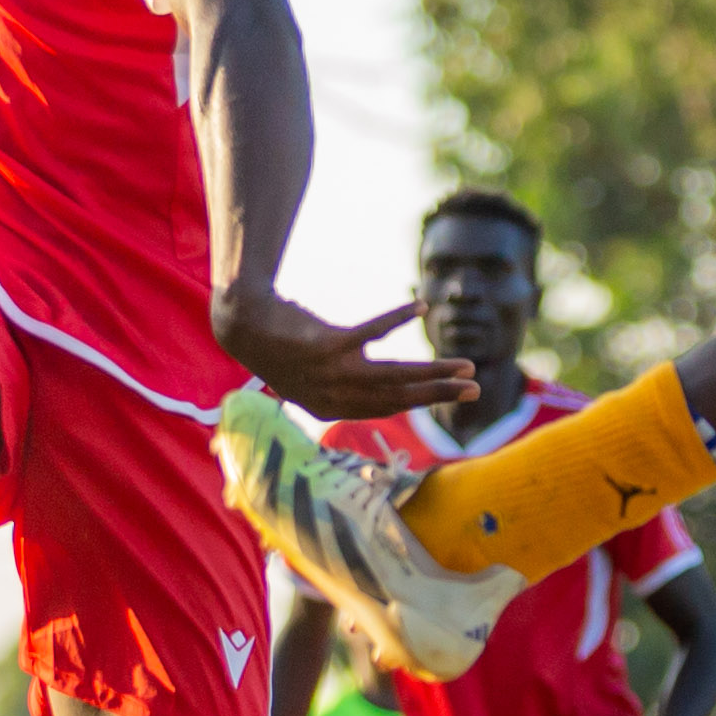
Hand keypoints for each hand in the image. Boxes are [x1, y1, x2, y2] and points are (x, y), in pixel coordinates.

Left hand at [212, 286, 475, 421]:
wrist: (241, 325)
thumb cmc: (275, 345)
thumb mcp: (307, 373)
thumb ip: (340, 382)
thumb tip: (372, 382)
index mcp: (329, 408)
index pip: (387, 408)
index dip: (422, 402)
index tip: (451, 393)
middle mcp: (333, 397)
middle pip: (398, 398)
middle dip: (440, 393)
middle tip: (474, 387)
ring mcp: (331, 373)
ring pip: (393, 376)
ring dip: (433, 371)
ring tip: (464, 365)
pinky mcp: (326, 345)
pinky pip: (371, 332)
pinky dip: (397, 318)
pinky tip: (420, 308)